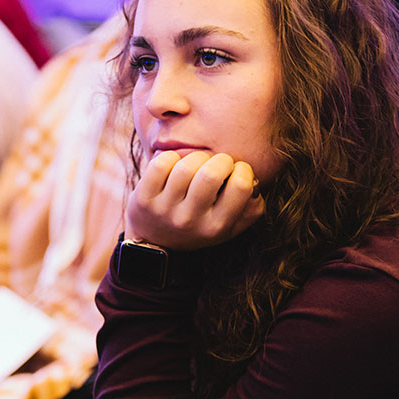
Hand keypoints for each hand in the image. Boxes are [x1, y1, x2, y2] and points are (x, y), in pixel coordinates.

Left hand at [125, 150, 262, 250]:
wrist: (154, 241)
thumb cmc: (199, 225)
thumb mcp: (229, 227)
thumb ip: (251, 209)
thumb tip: (256, 184)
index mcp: (216, 227)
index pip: (241, 187)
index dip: (243, 169)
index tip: (236, 170)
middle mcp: (190, 221)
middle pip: (212, 173)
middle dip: (219, 159)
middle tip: (217, 164)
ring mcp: (164, 211)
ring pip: (186, 166)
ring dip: (195, 157)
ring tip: (196, 164)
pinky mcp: (143, 199)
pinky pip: (161, 163)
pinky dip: (171, 158)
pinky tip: (174, 166)